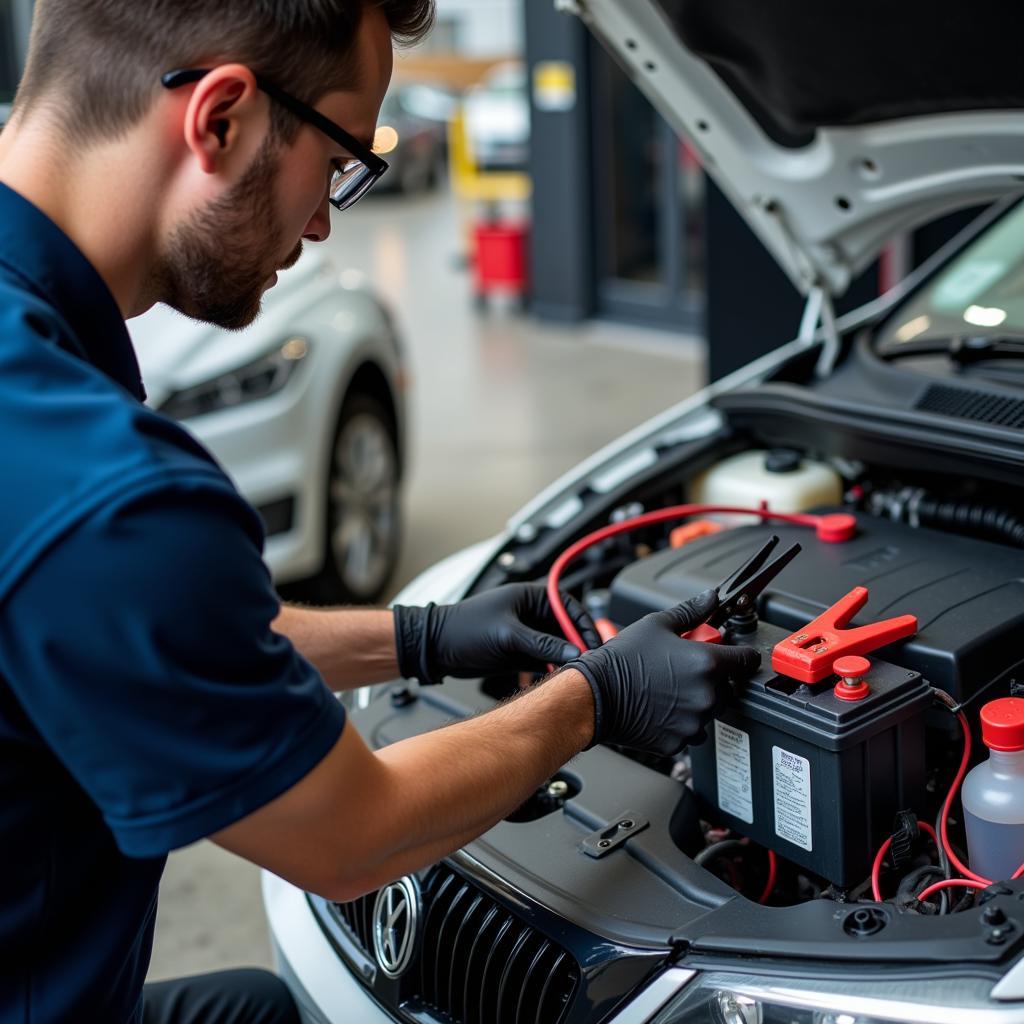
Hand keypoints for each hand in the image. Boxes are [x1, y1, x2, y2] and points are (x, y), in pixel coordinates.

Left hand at [393, 583, 599, 683]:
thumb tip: (573, 651)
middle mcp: (531, 614)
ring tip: (576, 674)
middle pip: (566, 629)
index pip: (569, 607)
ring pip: (557, 647)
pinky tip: (559, 679)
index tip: (593, 644)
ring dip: (566, 660)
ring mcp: (526, 634)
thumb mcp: (507, 635)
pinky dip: (553, 668)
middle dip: (577, 645)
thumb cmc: (464, 628)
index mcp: (531, 597)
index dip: (583, 625)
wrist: (436, 648)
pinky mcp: (519, 652)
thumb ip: (542, 644)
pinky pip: (545, 660)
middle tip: (590, 664)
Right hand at [567, 589, 759, 756]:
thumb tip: (710, 598)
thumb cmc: (622, 661)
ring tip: (670, 688)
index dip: (741, 654)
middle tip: (686, 669)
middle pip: (729, 687)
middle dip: (713, 678)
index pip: (747, 660)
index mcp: (706, 663)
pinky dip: (683, 722)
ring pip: (710, 710)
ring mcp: (694, 721)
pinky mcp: (680, 741)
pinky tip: (662, 707)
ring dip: (698, 700)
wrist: (596, 695)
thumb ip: (691, 612)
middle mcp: (706, 695)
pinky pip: (692, 731)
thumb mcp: (656, 624)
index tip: (734, 654)